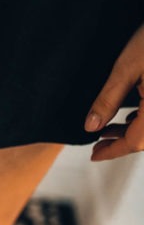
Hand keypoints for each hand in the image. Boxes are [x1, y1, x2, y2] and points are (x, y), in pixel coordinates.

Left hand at [85, 23, 143, 160]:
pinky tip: (131, 115)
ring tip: (108, 130)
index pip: (135, 142)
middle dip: (121, 142)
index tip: (93, 156)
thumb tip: (90, 126)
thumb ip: (107, 100)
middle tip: (98, 145)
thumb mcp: (126, 68)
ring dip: (133, 129)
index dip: (112, 152)